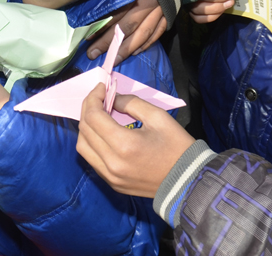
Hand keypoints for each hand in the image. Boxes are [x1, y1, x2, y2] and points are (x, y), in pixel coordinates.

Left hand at [76, 84, 194, 197]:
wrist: (188, 181)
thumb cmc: (176, 146)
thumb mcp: (157, 116)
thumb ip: (131, 103)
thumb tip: (113, 98)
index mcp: (124, 145)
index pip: (93, 117)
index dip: (93, 98)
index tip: (102, 87)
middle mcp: (112, 163)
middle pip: (85, 131)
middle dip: (88, 109)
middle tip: (99, 97)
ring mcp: (110, 176)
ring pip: (83, 147)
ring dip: (87, 127)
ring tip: (99, 114)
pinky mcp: (112, 183)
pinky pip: (92, 160)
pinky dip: (92, 143)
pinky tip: (103, 133)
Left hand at [86, 0, 165, 60]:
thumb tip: (93, 6)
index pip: (117, 11)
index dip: (102, 25)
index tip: (88, 36)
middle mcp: (148, 3)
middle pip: (127, 26)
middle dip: (109, 42)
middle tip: (93, 53)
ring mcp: (160, 11)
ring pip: (142, 34)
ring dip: (126, 49)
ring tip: (113, 60)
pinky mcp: (168, 16)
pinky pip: (157, 33)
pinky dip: (146, 44)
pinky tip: (135, 52)